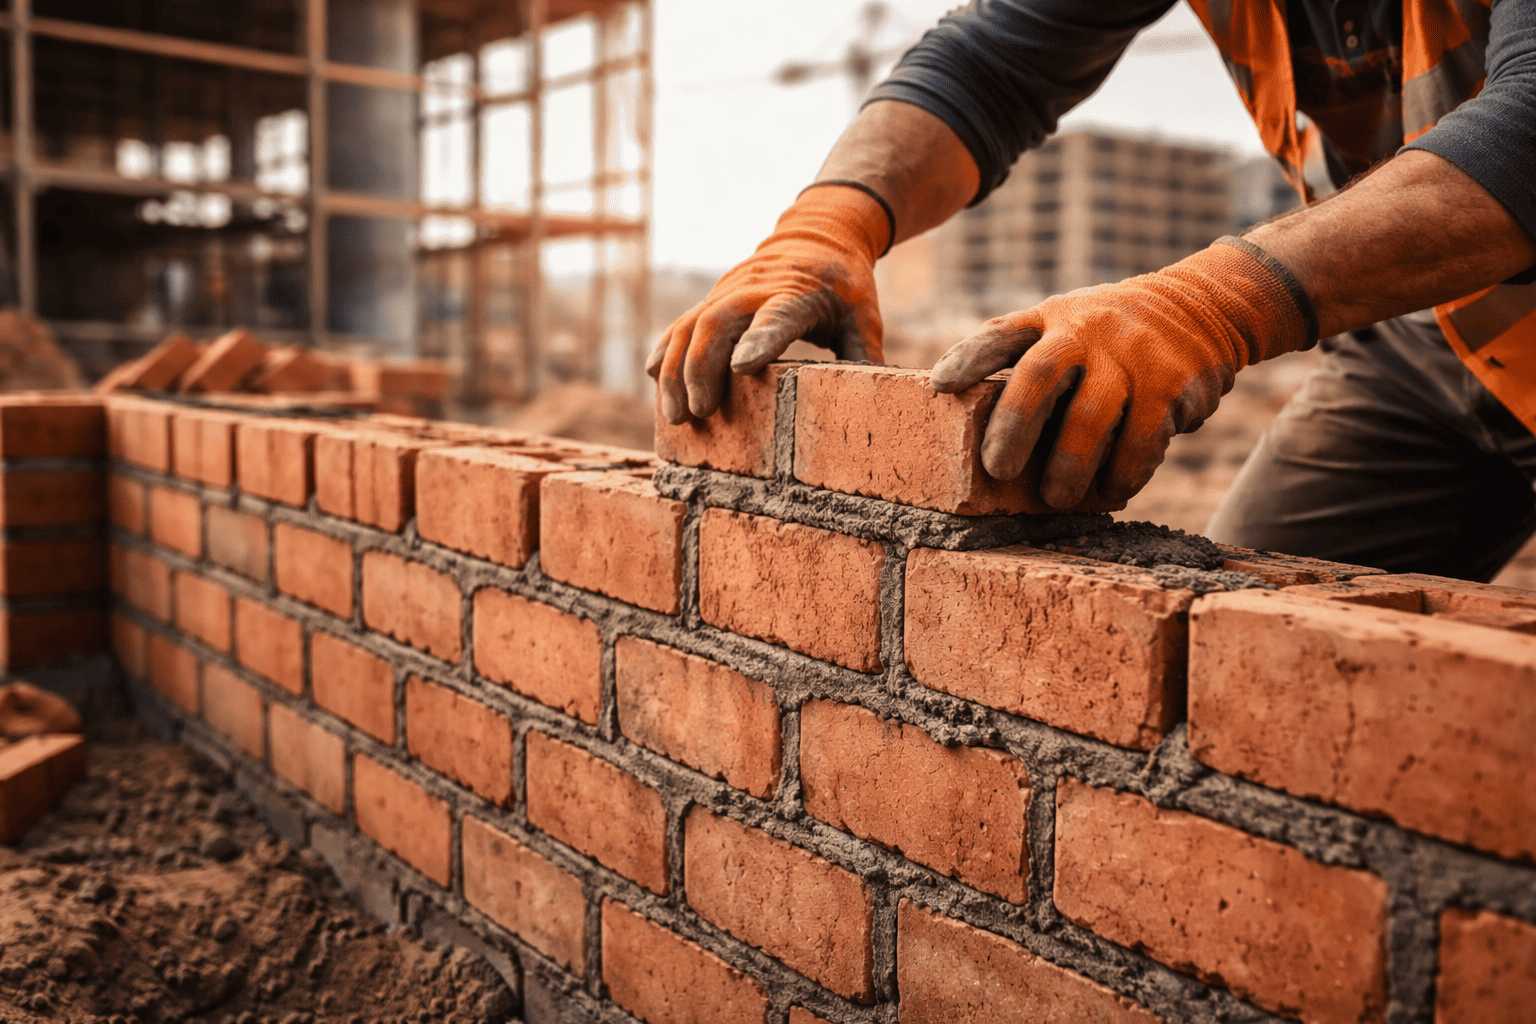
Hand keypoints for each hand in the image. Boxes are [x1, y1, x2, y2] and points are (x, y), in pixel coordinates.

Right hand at [648, 184, 890, 423]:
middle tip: (700, 414)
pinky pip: (679, 324)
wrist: (818, 236)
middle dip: (701, 369)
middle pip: (717, 323)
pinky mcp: (712, 298)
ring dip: (675, 371)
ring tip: (675, 416)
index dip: (758, 340)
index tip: (740, 370)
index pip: (776, 316)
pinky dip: (664, 353)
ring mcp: (727, 292)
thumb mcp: (864, 317)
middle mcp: (755, 289)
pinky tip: (654, 381)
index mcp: (798, 292)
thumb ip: (864, 358)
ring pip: (689, 326)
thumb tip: (873, 404)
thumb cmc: (844, 284)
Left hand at [930, 237, 1316, 508]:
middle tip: (997, 470)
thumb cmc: (1106, 337)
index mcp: (1050, 320)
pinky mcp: (1169, 386)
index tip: (939, 387)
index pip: (1001, 335)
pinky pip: (1142, 440)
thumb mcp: (1063, 326)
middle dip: (1014, 426)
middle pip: (1040, 375)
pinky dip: (1122, 473)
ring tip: (1056, 498)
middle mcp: (1085, 332)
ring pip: (1091, 418)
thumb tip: (957, 408)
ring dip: (1069, 466)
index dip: (968, 359)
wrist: (1201, 309)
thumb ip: (1020, 359)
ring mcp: (1128, 357)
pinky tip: (1110, 492)